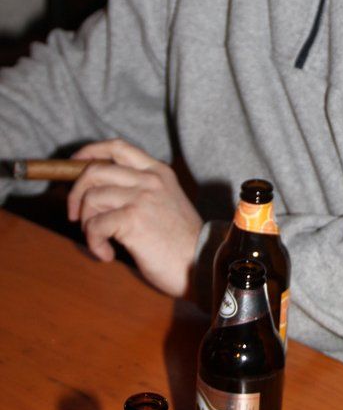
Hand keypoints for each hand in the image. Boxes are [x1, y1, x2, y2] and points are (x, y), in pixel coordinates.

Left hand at [67, 139, 202, 296]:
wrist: (202, 262)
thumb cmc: (181, 241)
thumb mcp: (166, 201)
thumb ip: (140, 189)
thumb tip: (97, 191)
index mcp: (158, 171)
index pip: (118, 147)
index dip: (90, 152)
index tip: (74, 162)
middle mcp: (149, 179)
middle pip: (95, 170)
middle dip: (75, 193)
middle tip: (75, 216)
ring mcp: (141, 198)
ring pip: (91, 197)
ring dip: (86, 223)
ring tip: (100, 240)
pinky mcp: (133, 220)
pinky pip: (94, 226)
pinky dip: (94, 243)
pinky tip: (107, 254)